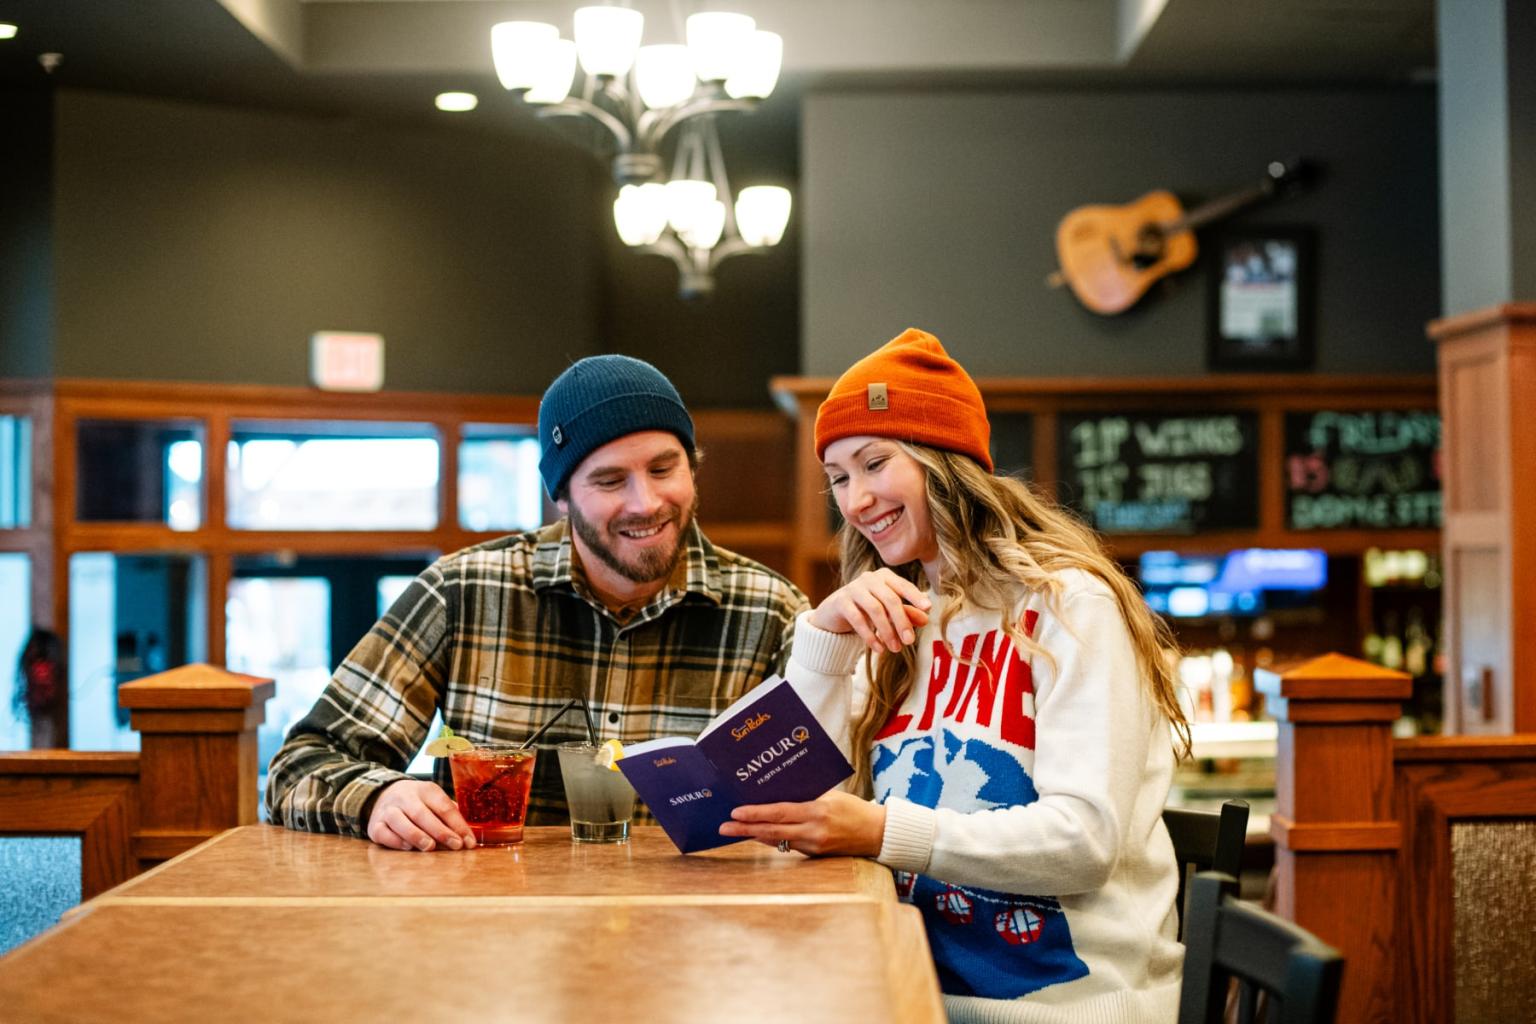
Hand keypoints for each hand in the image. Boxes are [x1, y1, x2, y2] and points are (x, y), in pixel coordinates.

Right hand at [366, 779, 475, 851]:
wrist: (384, 795)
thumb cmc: (418, 803)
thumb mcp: (434, 801)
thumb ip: (449, 815)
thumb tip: (469, 836)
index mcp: (426, 790)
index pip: (444, 806)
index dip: (458, 824)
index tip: (469, 841)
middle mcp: (405, 797)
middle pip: (422, 813)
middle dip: (440, 831)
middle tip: (455, 845)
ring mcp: (388, 810)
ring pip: (400, 821)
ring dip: (416, 835)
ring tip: (430, 847)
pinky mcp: (375, 825)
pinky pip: (383, 833)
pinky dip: (395, 841)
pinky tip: (408, 848)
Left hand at [718, 790, 886, 856]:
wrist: (877, 833)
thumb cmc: (853, 808)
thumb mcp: (830, 795)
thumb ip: (804, 796)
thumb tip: (774, 793)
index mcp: (817, 811)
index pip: (779, 812)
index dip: (755, 813)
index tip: (736, 812)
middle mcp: (814, 831)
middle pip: (772, 831)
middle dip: (745, 829)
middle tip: (724, 827)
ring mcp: (814, 846)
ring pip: (776, 840)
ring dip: (754, 835)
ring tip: (734, 830)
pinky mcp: (815, 855)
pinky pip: (788, 846)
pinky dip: (771, 839)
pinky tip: (758, 835)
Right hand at [808, 568, 930, 652]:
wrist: (834, 614)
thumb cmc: (866, 610)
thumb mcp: (888, 612)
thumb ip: (907, 613)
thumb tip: (926, 619)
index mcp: (884, 577)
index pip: (903, 585)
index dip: (915, 596)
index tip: (928, 608)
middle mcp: (869, 578)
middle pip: (890, 599)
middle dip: (902, 621)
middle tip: (909, 641)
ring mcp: (853, 588)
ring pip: (875, 609)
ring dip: (887, 631)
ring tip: (895, 649)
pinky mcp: (841, 601)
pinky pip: (858, 619)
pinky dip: (870, 635)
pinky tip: (878, 648)